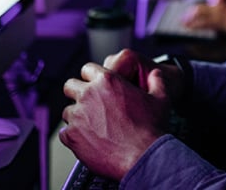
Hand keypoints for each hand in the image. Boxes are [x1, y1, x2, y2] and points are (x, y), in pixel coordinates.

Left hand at [60, 56, 172, 179]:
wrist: (142, 156)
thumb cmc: (151, 129)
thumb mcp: (160, 98)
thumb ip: (157, 81)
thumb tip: (156, 74)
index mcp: (108, 81)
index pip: (87, 69)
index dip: (91, 77)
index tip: (94, 85)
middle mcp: (89, 95)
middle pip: (70, 86)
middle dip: (76, 93)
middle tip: (88, 104)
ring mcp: (78, 116)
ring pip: (67, 111)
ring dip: (76, 116)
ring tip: (91, 126)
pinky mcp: (72, 136)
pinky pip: (64, 132)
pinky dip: (73, 136)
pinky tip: (87, 139)